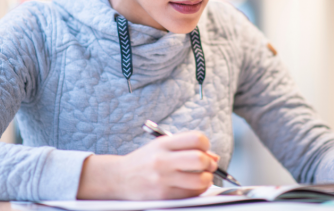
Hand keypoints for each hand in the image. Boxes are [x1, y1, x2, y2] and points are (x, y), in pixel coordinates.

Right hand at [77, 131, 218, 199]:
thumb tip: (214, 157)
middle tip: (208, 165)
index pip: (196, 139)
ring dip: (207, 179)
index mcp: (163, 143)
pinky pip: (191, 194)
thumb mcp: (161, 146)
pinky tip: (193, 185)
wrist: (119, 178)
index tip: (203, 148)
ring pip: (200, 180)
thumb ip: (186, 148)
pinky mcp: (164, 195)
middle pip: (200, 159)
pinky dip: (198, 190)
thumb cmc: (145, 161)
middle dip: (209, 163)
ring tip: (202, 177)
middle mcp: (163, 160)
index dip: (205, 144)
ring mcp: (163, 179)